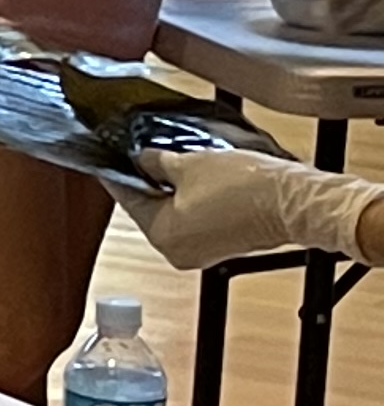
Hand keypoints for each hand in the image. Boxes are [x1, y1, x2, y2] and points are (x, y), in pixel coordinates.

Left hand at [115, 144, 382, 270]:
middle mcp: (177, 251)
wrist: (295, 201)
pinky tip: (197, 178)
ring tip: (172, 162)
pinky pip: (196, 219)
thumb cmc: (246, 187)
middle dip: (148, 181)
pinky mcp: (223, 245)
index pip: (128, 200)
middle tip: (142, 154)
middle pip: (150, 209)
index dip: (119, 174)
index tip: (110, 159)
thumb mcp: (190, 164)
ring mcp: (201, 251)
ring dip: (172, 190)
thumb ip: (158, 162)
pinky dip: (192, 200)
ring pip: (173, 214)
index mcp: (162, 235)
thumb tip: (143, 159)